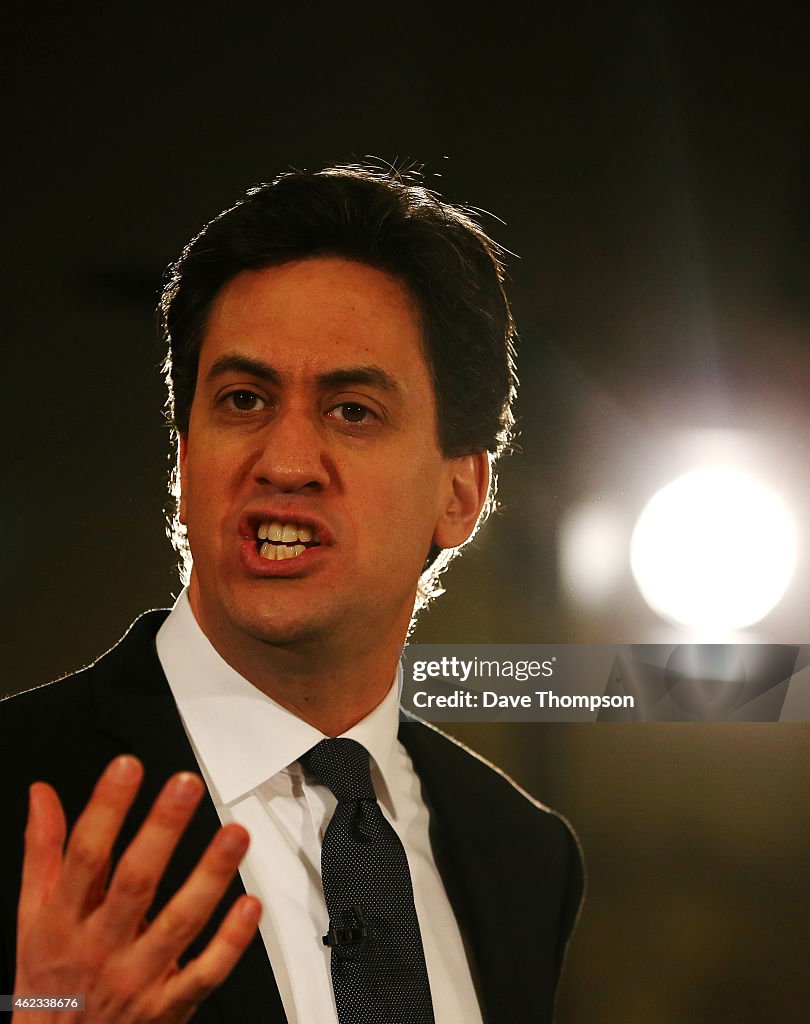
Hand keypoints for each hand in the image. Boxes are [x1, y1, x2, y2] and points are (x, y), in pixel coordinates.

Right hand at [13, 756, 260, 1023]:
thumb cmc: (50, 978)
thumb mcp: (32, 916)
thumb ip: (43, 851)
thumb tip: (42, 795)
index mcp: (65, 919)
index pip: (85, 856)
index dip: (106, 808)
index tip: (127, 768)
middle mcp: (101, 946)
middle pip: (134, 883)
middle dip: (161, 831)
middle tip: (185, 786)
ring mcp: (138, 977)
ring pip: (178, 924)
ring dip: (209, 877)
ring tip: (234, 834)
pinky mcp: (169, 1005)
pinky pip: (206, 972)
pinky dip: (231, 942)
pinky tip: (250, 904)